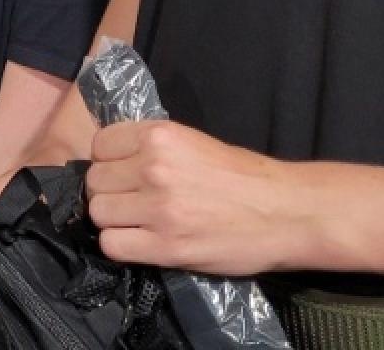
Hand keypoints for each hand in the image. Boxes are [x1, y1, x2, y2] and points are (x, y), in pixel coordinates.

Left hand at [85, 120, 294, 275]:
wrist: (287, 212)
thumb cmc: (243, 176)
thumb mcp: (193, 143)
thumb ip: (151, 148)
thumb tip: (113, 158)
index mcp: (159, 136)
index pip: (100, 145)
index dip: (109, 162)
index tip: (124, 173)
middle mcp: (153, 168)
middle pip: (95, 181)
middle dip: (109, 192)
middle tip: (133, 201)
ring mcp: (159, 208)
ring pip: (98, 213)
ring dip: (113, 220)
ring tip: (138, 223)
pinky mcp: (167, 246)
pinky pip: (113, 245)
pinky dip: (121, 246)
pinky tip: (141, 242)